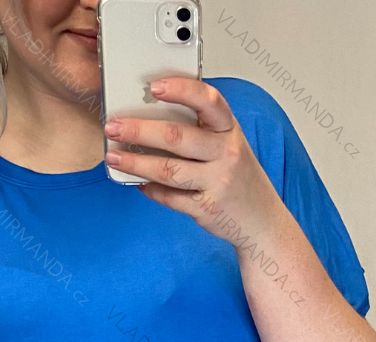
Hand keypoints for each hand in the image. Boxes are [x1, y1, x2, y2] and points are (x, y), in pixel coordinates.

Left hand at [102, 78, 284, 244]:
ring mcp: (217, 183)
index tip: (154, 87)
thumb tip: (153, 114)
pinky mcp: (207, 209)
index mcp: (229, 130)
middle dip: (139, 130)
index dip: (181, 90)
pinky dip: (150, 190)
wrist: (262, 220)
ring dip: (136, 162)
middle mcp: (226, 154)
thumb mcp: (229, 144)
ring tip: (114, 157)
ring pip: (169, 170)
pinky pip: (170, 198)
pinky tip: (138, 182)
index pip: (208, 101)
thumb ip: (201, 128)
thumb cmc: (238, 177)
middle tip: (113, 126)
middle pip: (177, 137)